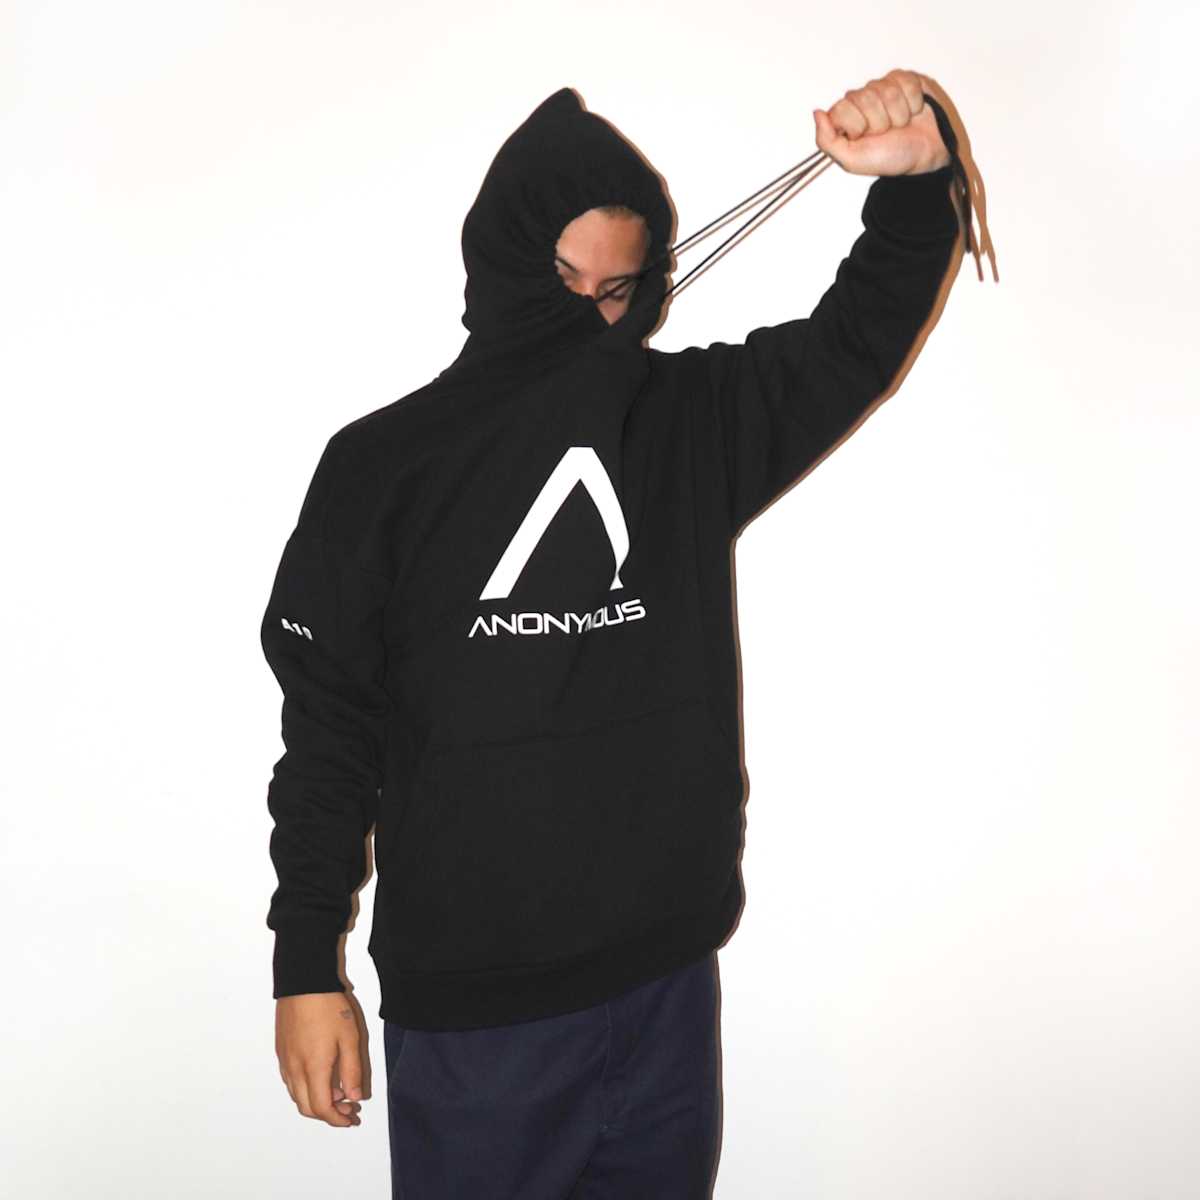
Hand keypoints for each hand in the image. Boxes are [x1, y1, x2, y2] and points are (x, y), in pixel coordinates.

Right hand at [276, 992, 366, 1126]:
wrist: (303, 982)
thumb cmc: (328, 1006)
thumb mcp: (350, 1038)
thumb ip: (352, 1071)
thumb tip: (354, 1097)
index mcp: (313, 1069)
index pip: (322, 1109)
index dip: (337, 1120)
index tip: (351, 1118)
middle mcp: (294, 1070)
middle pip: (306, 1108)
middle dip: (328, 1115)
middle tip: (349, 1109)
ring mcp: (285, 1060)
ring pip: (296, 1095)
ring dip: (315, 1102)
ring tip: (338, 1094)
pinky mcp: (281, 1051)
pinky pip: (290, 1081)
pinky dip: (305, 1089)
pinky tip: (320, 1078)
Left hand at [813, 69, 951, 177]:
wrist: (926, 154)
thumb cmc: (890, 157)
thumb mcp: (852, 160)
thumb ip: (827, 141)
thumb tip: (817, 113)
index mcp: (846, 116)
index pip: (841, 108)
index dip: (857, 126)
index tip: (866, 138)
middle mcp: (861, 99)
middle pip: (864, 98)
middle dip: (879, 122)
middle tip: (886, 133)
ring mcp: (883, 86)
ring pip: (887, 91)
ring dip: (898, 115)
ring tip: (900, 125)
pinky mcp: (905, 78)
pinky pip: (906, 83)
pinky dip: (912, 104)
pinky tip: (913, 112)